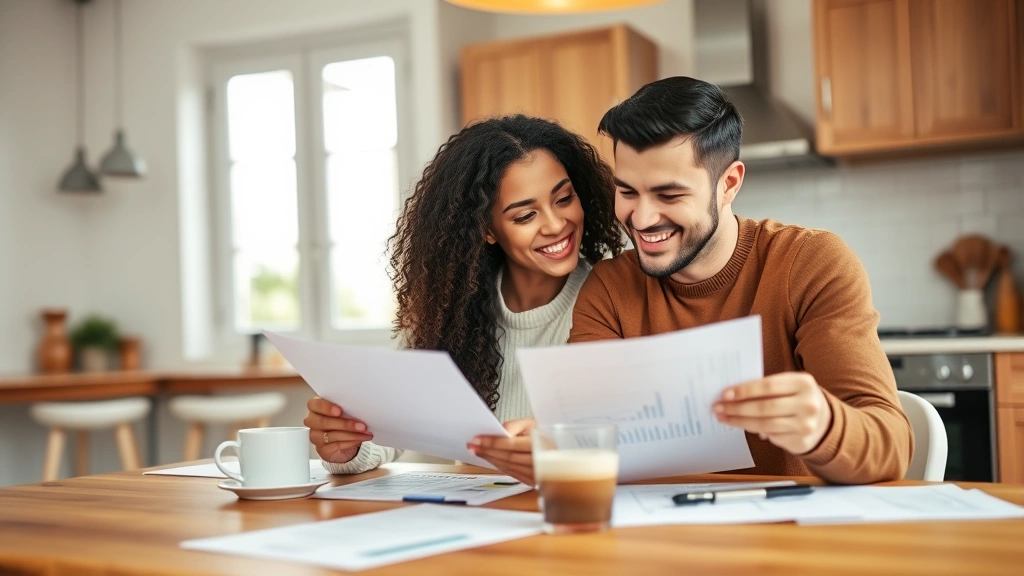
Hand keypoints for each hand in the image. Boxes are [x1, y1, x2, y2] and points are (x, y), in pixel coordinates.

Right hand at [304, 397, 373, 463]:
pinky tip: (360, 439)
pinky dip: (351, 442)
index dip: (326, 407)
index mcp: (315, 408)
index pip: (314, 404)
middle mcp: (312, 422)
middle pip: (323, 422)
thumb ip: (345, 408)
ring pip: (332, 435)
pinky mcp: (322, 450)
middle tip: (361, 425)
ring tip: (365, 432)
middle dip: (344, 424)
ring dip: (351, 434)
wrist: (341, 441)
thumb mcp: (343, 411)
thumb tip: (360, 408)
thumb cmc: (341, 420)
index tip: (339, 410)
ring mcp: (316, 437)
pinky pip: (337, 445)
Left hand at [467, 418, 536, 485]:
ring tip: (477, 451)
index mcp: (540, 445)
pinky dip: (498, 466)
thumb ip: (516, 425)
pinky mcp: (532, 481)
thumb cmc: (542, 436)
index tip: (477, 439)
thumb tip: (502, 430)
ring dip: (490, 459)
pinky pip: (511, 473)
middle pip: (508, 457)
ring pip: (508, 467)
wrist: (556, 450)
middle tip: (472, 446)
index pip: (512, 445)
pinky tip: (490, 459)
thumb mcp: (532, 424)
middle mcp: (539, 462)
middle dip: (488, 451)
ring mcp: (536, 474)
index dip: (493, 442)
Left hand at [713, 372, 832, 455]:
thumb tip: (733, 395)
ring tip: (724, 418)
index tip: (725, 394)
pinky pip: (771, 437)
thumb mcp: (789, 386)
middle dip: (737, 408)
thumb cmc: (798, 398)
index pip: (768, 386)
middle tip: (718, 408)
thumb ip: (766, 388)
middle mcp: (808, 404)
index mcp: (804, 383)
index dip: (744, 390)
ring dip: (740, 422)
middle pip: (764, 407)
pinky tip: (744, 426)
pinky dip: (756, 431)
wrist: (826, 421)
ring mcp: (806, 425)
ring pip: (765, 425)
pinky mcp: (801, 442)